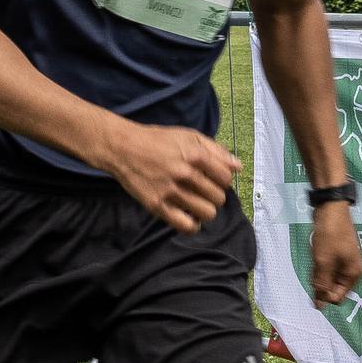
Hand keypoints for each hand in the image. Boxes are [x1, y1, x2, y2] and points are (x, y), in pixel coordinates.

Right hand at [102, 121, 240, 232]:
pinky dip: (193, 226)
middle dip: (214, 196)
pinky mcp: (157, 206)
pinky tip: (189, 217)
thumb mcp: (189, 136)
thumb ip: (216, 150)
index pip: (226, 178)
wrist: (123, 148)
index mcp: (195, 155)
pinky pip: (186, 226)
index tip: (213, 179)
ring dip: (206, 210)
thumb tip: (238, 167)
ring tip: (197, 204)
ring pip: (207, 213)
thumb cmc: (157, 140)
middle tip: (203, 191)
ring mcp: (171, 191)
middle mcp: (185, 174)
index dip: (223, 180)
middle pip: (219, 198)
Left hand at [305, 204, 361, 305]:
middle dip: (320, 282)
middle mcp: (351, 271)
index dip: (323, 294)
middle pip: (332, 288)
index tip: (315, 279)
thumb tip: (319, 307)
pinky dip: (319, 264)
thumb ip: (321, 285)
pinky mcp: (337, 255)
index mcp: (353, 275)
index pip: (337, 298)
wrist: (331, 209)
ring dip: (318, 272)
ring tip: (317, 256)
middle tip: (316, 265)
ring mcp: (344, 262)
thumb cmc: (330, 236)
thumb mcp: (323, 262)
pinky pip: (326, 267)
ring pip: (328, 278)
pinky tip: (316, 253)